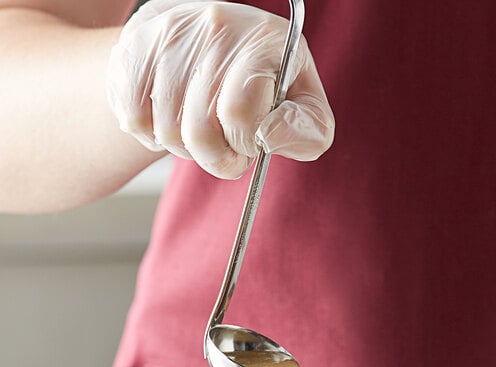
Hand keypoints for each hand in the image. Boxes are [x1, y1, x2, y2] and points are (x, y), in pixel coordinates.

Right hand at [107, 0, 334, 178]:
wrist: (211, 47)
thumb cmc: (264, 86)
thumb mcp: (305, 108)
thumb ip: (306, 131)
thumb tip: (268, 137)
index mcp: (265, 40)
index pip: (240, 113)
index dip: (244, 145)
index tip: (250, 143)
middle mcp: (216, 26)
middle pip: (200, 131)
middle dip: (216, 156)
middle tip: (226, 146)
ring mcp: (169, 34)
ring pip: (166, 131)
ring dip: (185, 148)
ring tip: (202, 128)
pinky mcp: (134, 48)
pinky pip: (133, 119)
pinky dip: (152, 135)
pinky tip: (172, 118)